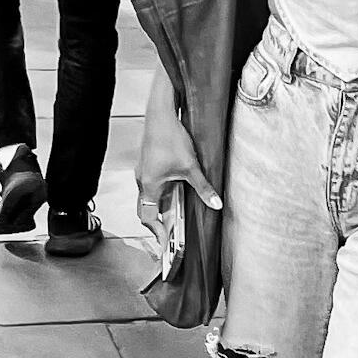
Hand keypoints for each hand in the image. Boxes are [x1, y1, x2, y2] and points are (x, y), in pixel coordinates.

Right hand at [136, 102, 219, 230]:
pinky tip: (177, 189)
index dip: (157, 232)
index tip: (166, 242)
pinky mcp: (148, 163)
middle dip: (159, 221)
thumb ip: (203, 188)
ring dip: (162, 205)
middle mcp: (142, 180)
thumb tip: (215, 204)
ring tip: (177, 212)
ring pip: (150, 196)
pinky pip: (152, 184)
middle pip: (147, 209)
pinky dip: (162, 192)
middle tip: (172, 232)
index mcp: (149, 185)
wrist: (161, 114)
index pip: (148, 217)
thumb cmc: (170, 137)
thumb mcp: (191, 167)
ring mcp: (143, 171)